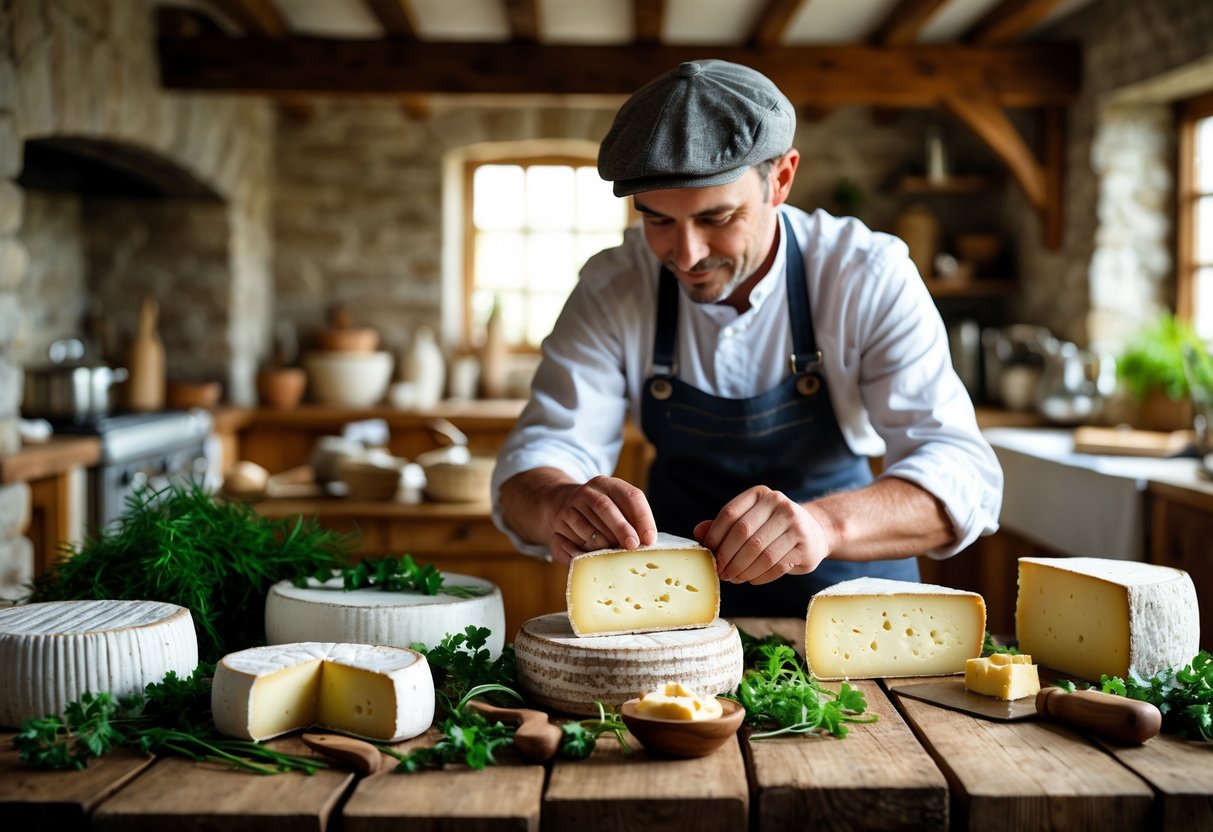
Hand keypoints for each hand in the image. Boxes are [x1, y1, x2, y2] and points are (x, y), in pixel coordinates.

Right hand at [548, 475, 658, 563]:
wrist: (560, 502)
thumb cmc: (599, 513)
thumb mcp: (616, 509)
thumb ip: (631, 521)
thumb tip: (645, 541)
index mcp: (610, 485)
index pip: (631, 496)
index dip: (643, 518)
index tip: (649, 539)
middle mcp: (590, 491)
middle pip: (606, 507)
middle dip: (621, 528)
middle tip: (632, 546)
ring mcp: (572, 504)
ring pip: (589, 525)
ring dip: (603, 542)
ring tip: (612, 552)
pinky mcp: (560, 519)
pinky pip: (575, 538)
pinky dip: (587, 549)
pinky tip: (594, 554)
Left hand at [693, 486, 834, 584]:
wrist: (814, 532)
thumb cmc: (772, 527)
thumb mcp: (750, 520)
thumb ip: (724, 525)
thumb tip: (698, 533)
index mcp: (760, 494)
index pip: (729, 514)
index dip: (714, 537)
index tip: (707, 554)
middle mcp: (779, 504)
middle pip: (744, 534)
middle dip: (727, 557)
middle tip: (720, 573)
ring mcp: (795, 524)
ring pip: (760, 553)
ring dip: (742, 570)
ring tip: (734, 578)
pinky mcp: (805, 545)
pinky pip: (776, 566)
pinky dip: (759, 576)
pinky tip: (751, 580)